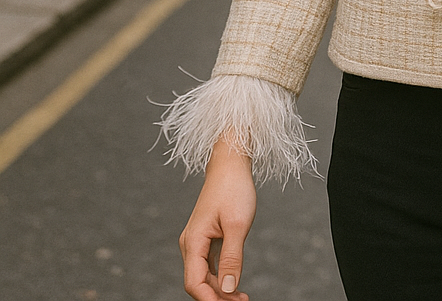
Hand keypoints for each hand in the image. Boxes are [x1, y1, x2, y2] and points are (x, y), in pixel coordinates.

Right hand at [179, 139, 257, 300]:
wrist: (231, 164)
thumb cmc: (234, 189)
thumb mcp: (238, 225)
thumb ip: (232, 258)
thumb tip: (226, 289)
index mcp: (193, 242)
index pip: (194, 283)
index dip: (210, 300)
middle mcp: (191, 244)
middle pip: (198, 282)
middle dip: (217, 297)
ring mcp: (198, 241)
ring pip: (204, 275)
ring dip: (220, 289)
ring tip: (242, 298)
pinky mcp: (207, 237)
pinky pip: (209, 264)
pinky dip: (221, 276)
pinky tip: (234, 283)